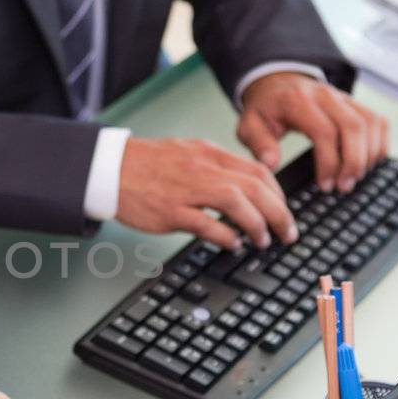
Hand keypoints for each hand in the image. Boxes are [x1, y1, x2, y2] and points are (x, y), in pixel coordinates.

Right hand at [116, 136, 297, 250]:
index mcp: (210, 154)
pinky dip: (226, 235)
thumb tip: (244, 189)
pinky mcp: (170, 210)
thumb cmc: (146, 165)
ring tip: (263, 240)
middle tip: (287, 233)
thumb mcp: (188, 154)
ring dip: (258, 224)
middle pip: (256, 187)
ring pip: (238, 202)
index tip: (283, 211)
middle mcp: (203, 168)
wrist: (110, 167)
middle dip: (279, 213)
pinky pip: (206, 223)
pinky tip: (234, 244)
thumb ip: (216, 168)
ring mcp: (187, 189)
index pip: (259, 171)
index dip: (279, 195)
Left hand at [237, 73, 388, 191]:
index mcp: (298, 101)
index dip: (329, 161)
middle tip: (344, 186)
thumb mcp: (249, 125)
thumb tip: (271, 163)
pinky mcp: (354, 103)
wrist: (275, 84)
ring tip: (355, 178)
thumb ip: (258, 143)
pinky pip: (377, 120)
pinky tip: (369, 162)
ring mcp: (343, 97)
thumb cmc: (264, 109)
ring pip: (370, 122)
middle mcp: (325, 95)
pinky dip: (380, 142)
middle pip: (354, 126)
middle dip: (353, 161)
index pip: (324, 131)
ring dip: (369, 154)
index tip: (324, 185)